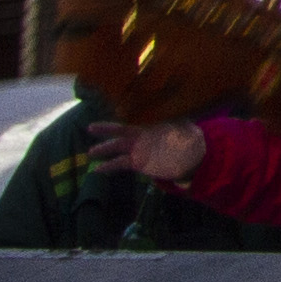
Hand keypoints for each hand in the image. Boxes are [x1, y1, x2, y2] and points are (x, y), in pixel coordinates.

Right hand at [87, 115, 206, 186]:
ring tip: (91, 152)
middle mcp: (141, 135)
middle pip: (121, 130)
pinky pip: (120, 163)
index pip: (135, 118)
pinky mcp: (136, 162)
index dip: (126, 115)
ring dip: (104, 149)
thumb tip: (180, 112)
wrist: (189, 158)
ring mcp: (137, 149)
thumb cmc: (188, 138)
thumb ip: (181, 121)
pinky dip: (109, 166)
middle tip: (91, 128)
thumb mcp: (187, 128)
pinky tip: (97, 169)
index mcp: (151, 124)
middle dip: (106, 129)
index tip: (115, 111)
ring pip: (117, 147)